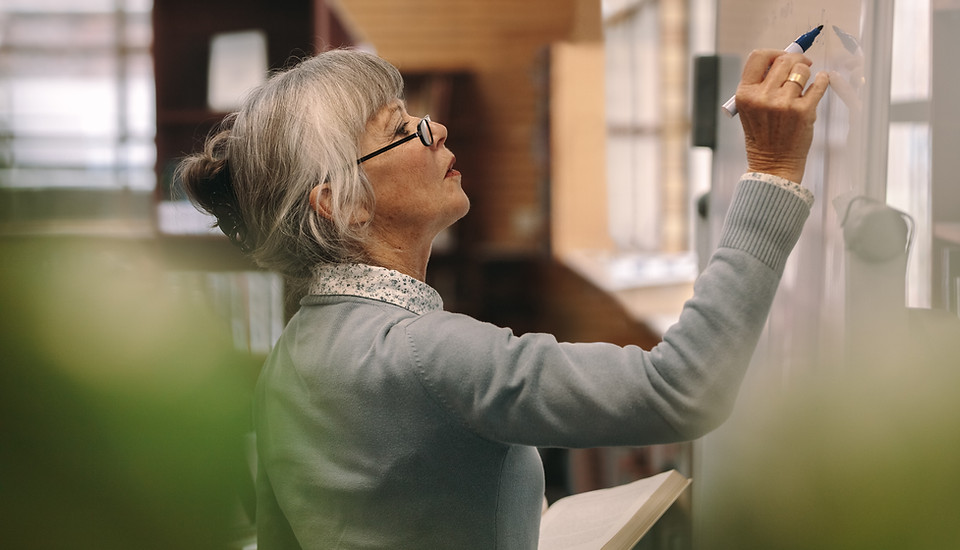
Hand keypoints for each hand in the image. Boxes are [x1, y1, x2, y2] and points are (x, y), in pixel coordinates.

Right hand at [735, 49, 829, 182]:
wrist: (773, 164)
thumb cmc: (763, 135)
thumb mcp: (750, 109)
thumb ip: (761, 84)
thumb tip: (786, 58)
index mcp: (745, 94)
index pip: (758, 57)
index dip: (774, 53)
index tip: (782, 58)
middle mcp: (762, 97)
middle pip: (783, 60)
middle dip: (796, 60)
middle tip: (802, 66)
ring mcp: (783, 104)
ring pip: (802, 70)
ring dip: (806, 73)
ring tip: (804, 84)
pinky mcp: (803, 111)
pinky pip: (819, 83)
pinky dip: (822, 79)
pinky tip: (820, 81)